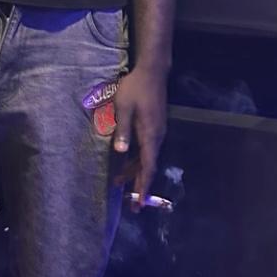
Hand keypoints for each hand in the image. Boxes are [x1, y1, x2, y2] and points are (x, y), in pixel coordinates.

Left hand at [112, 67, 166, 210]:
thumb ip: (123, 130)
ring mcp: (156, 131)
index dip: (143, 186)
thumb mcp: (124, 107)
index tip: (140, 203)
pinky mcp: (153, 125)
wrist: (153, 70)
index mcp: (150, 135)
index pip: (147, 166)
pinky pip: (146, 148)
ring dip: (135, 172)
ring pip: (146, 157)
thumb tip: (121, 152)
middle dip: (139, 185)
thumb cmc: (135, 88)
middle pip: (148, 166)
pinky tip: (125, 161)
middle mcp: (157, 136)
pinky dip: (137, 159)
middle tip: (132, 205)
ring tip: (120, 184)